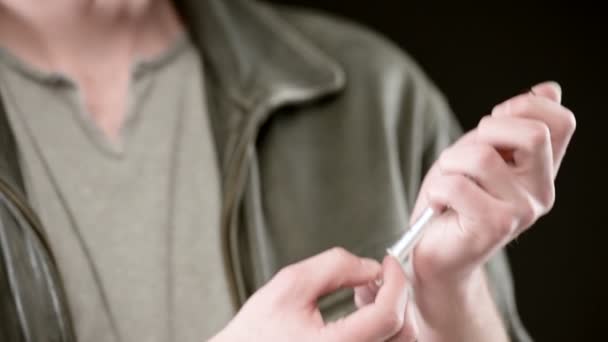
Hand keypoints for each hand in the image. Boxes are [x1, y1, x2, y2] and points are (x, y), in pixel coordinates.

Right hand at [211, 248, 414, 341]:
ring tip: (367, 293)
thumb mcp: (290, 286)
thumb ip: (334, 267)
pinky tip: (363, 314)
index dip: (396, 281)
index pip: (387, 315)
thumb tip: (370, 267)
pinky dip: (383, 329)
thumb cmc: (256, 332)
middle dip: (398, 296)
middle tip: (378, 275)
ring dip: (393, 312)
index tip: (388, 263)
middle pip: (402, 333)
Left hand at [380, 81, 574, 339]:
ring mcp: (522, 210)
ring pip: (482, 156)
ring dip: (450, 163)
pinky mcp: (495, 226)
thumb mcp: (478, 152)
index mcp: (540, 169)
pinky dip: (436, 189)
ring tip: (447, 185)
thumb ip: (510, 125)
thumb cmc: (452, 200)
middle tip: (464, 159)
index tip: (494, 121)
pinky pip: (456, 184)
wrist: (433, 252)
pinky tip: (440, 205)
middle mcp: (540, 191)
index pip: (562, 122)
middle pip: (531, 133)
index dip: (526, 106)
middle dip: (482, 133)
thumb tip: (550, 88)